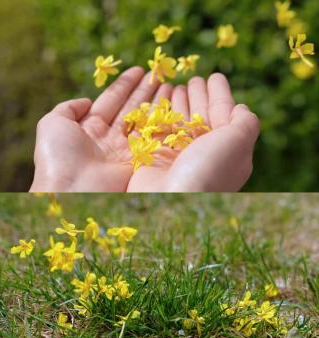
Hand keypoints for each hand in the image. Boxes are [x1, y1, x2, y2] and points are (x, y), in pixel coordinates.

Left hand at [31, 67, 170, 191]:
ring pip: (143, 121)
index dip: (125, 85)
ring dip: (157, 102)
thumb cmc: (57, 156)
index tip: (140, 70)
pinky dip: (163, 122)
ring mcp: (122, 150)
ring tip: (171, 84)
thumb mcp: (51, 123)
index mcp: (87, 128)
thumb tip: (87, 101)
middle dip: (145, 91)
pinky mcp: (137, 162)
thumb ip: (68, 107)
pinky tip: (173, 105)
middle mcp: (106, 138)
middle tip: (160, 73)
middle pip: (129, 108)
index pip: (110, 100)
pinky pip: (152, 138)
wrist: (70, 189)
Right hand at [126, 73, 258, 191]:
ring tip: (174, 86)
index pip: (224, 113)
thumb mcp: (238, 142)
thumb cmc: (208, 169)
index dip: (220, 93)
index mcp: (226, 148)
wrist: (172, 198)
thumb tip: (241, 108)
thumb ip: (245, 122)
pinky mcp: (154, 156)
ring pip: (178, 121)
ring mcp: (177, 154)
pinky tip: (156, 101)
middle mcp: (202, 151)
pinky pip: (156, 129)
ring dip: (177, 103)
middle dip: (198, 96)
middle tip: (193, 78)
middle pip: (200, 116)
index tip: (214, 76)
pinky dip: (156, 113)